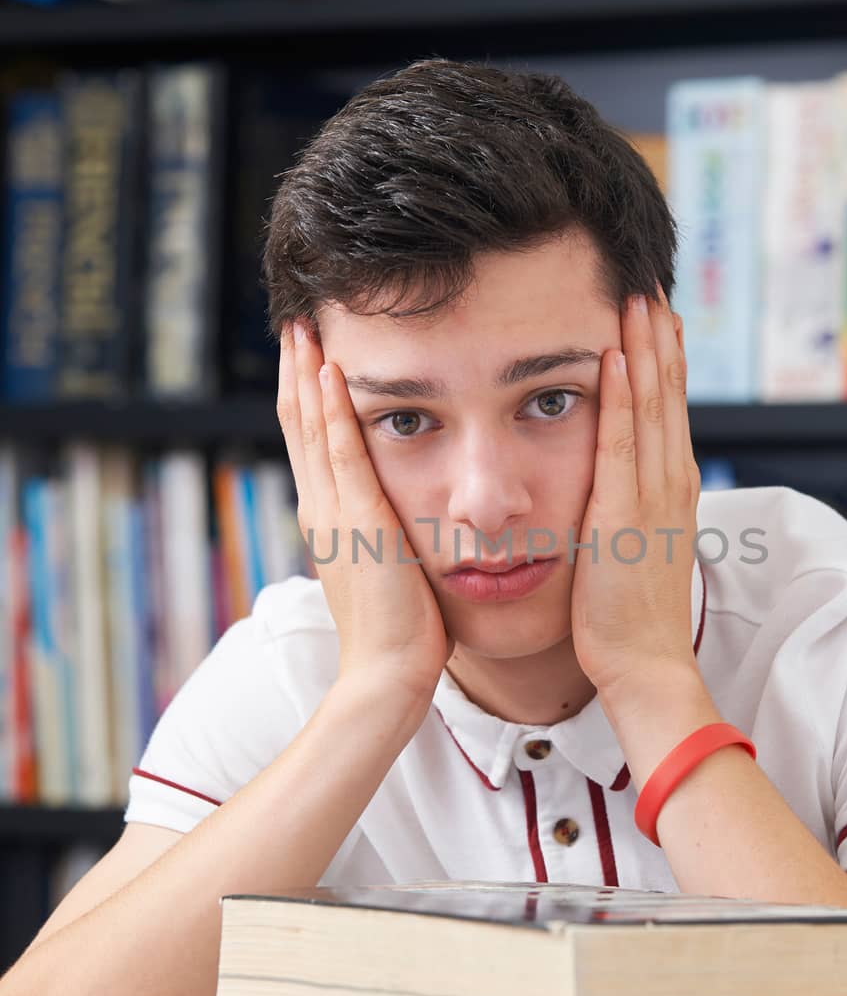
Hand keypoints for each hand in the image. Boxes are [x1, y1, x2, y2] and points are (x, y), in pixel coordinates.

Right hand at [277, 319, 453, 707]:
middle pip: (299, 424)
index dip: (308, 396)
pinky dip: (332, 409)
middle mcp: (321, 509)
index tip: (310, 354)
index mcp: (329, 519)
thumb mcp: (389, 570)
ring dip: (307, 374)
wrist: (389, 674)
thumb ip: (385, 538)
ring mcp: (334, 513)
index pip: (312, 443)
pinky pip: (341, 452)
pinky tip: (331, 371)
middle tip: (294, 321)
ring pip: (311, 427)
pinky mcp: (357, 520)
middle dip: (297, 371)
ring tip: (303, 327)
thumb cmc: (402, 632)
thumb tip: (397, 521)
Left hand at [570, 292, 702, 703]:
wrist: (644, 665)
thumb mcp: (632, 546)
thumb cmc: (629, 616)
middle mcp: (670, 482)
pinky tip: (614, 357)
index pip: (669, 408)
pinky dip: (620, 397)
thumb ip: (625, 506)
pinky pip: (622, 443)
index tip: (656, 312)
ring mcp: (653, 496)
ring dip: (645, 349)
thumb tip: (610, 481)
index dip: (664, 357)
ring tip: (638, 297)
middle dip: (659, 336)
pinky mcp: (625, 514)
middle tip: (649, 282)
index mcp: (671, 488)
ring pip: (651, 406)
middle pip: (668, 393)